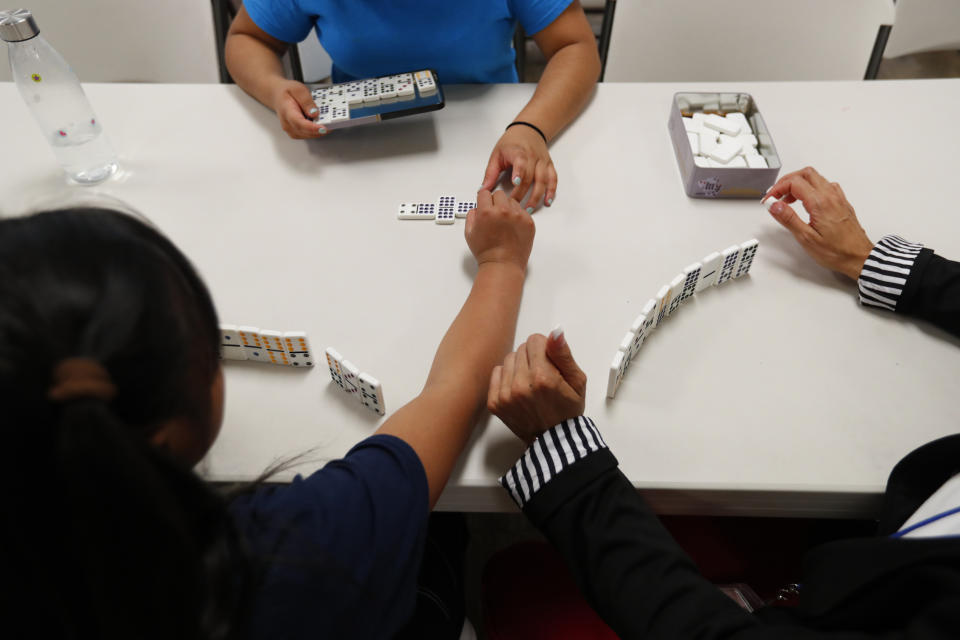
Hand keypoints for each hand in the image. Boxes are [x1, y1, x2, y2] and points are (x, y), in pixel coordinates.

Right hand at [270, 79, 327, 138]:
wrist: (277, 95)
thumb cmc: (286, 92)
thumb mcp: (298, 89)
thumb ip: (306, 101)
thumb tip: (314, 113)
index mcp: (286, 111)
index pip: (299, 122)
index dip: (312, 127)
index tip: (323, 128)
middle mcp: (287, 123)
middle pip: (304, 132)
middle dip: (319, 130)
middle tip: (331, 126)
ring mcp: (290, 129)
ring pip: (306, 135)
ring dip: (318, 132)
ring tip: (327, 124)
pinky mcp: (295, 132)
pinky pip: (306, 135)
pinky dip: (315, 132)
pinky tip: (320, 125)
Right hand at [466, 189, 535, 271]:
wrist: (502, 265)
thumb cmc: (486, 252)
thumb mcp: (469, 233)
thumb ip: (471, 215)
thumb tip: (477, 208)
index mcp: (486, 212)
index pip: (484, 193)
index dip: (483, 200)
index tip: (484, 204)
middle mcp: (503, 211)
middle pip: (499, 194)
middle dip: (495, 202)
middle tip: (494, 214)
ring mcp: (518, 216)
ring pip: (512, 201)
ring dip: (507, 207)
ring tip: (504, 223)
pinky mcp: (528, 221)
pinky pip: (522, 211)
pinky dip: (517, 216)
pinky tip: (512, 227)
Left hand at [481, 125, 556, 212]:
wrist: (528, 131)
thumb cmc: (512, 142)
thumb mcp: (496, 155)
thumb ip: (490, 173)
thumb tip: (483, 190)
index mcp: (518, 152)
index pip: (520, 162)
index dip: (519, 172)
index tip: (515, 182)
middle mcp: (532, 157)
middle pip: (530, 177)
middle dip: (522, 193)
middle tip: (514, 206)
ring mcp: (542, 162)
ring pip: (543, 180)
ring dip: (537, 196)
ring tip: (529, 209)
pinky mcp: (549, 166)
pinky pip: (553, 179)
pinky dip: (551, 191)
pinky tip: (547, 201)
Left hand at [488, 328, 586, 444]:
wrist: (554, 442)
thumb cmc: (567, 411)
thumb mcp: (577, 381)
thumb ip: (563, 354)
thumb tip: (555, 333)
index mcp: (543, 377)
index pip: (535, 340)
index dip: (545, 349)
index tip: (551, 364)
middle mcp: (521, 385)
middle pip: (521, 349)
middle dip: (533, 358)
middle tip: (543, 377)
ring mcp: (505, 395)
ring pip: (508, 359)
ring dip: (520, 367)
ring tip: (532, 384)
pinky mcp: (495, 403)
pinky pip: (497, 373)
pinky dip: (507, 378)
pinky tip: (520, 390)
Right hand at [765, 167, 873, 279]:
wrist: (858, 257)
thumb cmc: (837, 251)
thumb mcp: (806, 238)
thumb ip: (788, 219)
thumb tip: (774, 205)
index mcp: (820, 203)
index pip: (794, 182)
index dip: (777, 189)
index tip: (769, 200)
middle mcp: (830, 196)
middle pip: (805, 173)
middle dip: (787, 181)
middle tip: (776, 194)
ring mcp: (838, 198)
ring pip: (816, 178)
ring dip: (799, 184)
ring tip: (788, 200)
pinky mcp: (842, 202)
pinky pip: (825, 186)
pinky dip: (811, 188)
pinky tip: (806, 201)